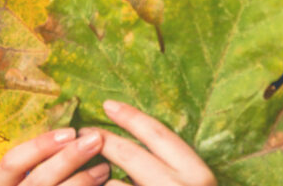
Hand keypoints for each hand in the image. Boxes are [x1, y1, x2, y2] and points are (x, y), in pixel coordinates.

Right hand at [0, 127, 109, 185]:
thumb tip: (72, 134)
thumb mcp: (22, 180)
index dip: (40, 145)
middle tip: (97, 139)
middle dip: (69, 158)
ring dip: (83, 180)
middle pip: (38, 180)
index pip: (12, 162)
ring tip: (105, 166)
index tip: (70, 131)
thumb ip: (39, 163)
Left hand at [80, 100, 215, 185]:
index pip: (159, 134)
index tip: (108, 105)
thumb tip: (137, 145)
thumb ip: (175, 166)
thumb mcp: (195, 184)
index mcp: (199, 174)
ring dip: (100, 178)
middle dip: (104, 140)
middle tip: (82, 131)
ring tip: (91, 172)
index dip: (131, 117)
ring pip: (115, 184)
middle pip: (132, 155)